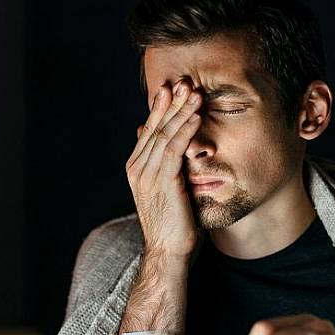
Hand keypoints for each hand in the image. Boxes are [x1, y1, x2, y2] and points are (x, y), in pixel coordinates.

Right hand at [125, 79, 203, 258]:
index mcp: (137, 168)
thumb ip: (165, 166)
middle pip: (156, 127)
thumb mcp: (168, 189)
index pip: (150, 130)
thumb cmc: (173, 224)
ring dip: (181, 111)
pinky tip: (197, 116)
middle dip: (171, 103)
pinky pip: (174, 150)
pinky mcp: (162, 182)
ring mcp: (147, 175)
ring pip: (165, 134)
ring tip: (194, 92)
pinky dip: (186, 130)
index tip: (174, 88)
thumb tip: (166, 150)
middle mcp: (138, 168)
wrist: (168, 253)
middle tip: (184, 81)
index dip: (162, 108)